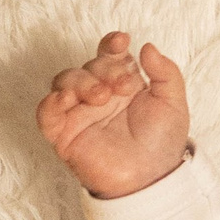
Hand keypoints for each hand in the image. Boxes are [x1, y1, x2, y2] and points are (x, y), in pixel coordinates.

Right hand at [38, 31, 190, 198]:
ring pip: (65, 81)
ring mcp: (80, 113)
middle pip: (88, 65)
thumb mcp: (173, 103)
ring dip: (81, 81)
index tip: (122, 41)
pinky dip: (51, 102)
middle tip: (123, 86)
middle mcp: (99, 94)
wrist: (151, 178)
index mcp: (122, 83)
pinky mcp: (64, 134)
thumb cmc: (161, 143)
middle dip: (104, 69)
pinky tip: (66, 99)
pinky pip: (45, 113)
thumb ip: (165, 72)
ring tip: (102, 97)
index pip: (109, 55)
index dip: (111, 44)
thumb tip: (148, 46)